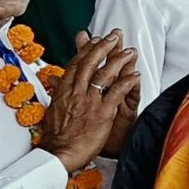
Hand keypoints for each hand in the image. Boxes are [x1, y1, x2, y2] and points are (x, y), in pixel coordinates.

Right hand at [35, 30, 140, 171]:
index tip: (94, 39)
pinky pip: (116, 93)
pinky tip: (135, 75)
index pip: (75, 64)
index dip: (86, 50)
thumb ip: (58, 92)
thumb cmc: (57, 135)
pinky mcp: (102, 113)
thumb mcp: (53, 109)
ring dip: (119, 60)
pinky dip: (126, 82)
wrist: (59, 152)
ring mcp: (89, 101)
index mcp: (64, 91)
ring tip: (130, 51)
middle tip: (115, 35)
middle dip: (103, 47)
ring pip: (104, 74)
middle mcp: (76, 93)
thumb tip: (55, 80)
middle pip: (90, 63)